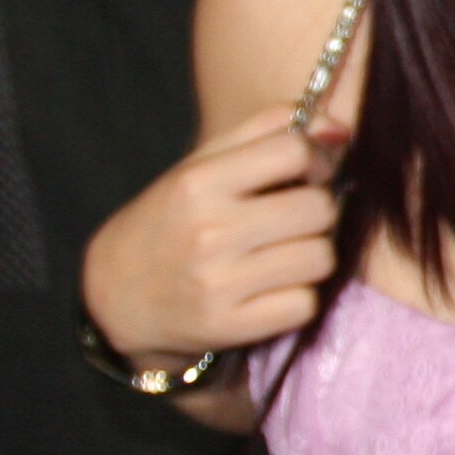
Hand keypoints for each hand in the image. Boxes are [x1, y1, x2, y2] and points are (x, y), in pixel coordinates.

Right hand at [82, 105, 343, 369]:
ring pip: (321, 257)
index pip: (294, 150)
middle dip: (316, 210)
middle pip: (318, 208)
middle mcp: (209, 231)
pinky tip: (272, 288)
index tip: (305, 173)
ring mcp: (220, 283)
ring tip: (282, 253)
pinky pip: (306, 305)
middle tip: (292, 218)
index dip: (315, 158)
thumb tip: (339, 128)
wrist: (114, 296)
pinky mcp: (232, 327)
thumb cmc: (170, 222)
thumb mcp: (200, 165)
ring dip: (312, 255)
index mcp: (199, 183)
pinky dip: (298, 297)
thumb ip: (266, 132)